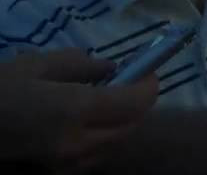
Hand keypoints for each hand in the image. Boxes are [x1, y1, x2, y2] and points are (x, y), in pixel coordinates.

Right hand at [0, 49, 157, 172]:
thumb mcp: (36, 65)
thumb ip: (80, 65)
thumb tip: (110, 68)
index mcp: (76, 110)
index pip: (135, 102)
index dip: (149, 85)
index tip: (149, 70)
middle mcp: (77, 142)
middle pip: (129, 126)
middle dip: (138, 105)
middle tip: (132, 84)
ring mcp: (64, 163)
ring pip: (112, 144)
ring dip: (120, 124)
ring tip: (110, 101)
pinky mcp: (52, 172)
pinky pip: (90, 157)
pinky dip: (99, 140)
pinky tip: (86, 124)